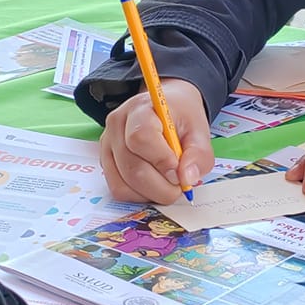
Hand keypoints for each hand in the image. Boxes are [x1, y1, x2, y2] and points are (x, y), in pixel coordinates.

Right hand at [99, 80, 214, 204]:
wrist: (166, 109)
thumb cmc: (180, 118)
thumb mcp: (199, 130)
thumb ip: (198, 154)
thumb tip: (187, 179)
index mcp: (140, 109)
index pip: (141, 138)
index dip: (161, 161)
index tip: (179, 173)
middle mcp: (117, 125)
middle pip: (132, 168)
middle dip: (161, 187)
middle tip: (180, 186)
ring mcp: (108, 145)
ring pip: (123, 184)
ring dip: (150, 194)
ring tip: (168, 184)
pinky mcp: (106, 162)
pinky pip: (118, 189)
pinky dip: (139, 195)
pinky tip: (154, 185)